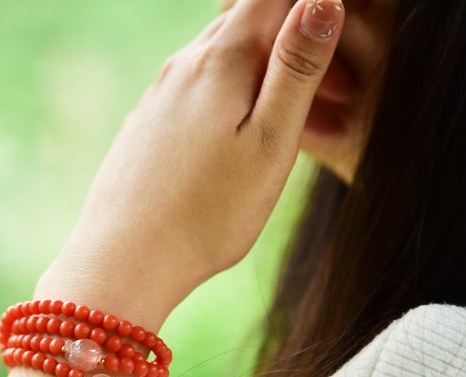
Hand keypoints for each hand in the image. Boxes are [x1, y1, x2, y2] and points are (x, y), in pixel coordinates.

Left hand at [0, 0, 345, 376]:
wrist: (123, 262)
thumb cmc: (207, 214)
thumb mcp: (270, 141)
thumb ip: (296, 67)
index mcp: (219, 61)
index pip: (272, 0)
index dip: (314, 11)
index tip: (337, 54)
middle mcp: (182, 67)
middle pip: (248, 27)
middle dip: (296, 50)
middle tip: (342, 98)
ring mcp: (157, 98)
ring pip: (223, 66)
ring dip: (267, 84)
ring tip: (302, 133)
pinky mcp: (144, 128)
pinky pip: (196, 98)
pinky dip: (232, 108)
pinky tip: (244, 148)